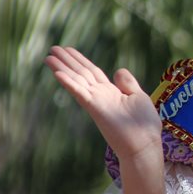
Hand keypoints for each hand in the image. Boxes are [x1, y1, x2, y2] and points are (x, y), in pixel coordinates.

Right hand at [45, 46, 160, 160]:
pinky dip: (69, 83)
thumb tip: (117, 70)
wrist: (144, 145)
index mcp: (111, 92)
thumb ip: (128, 84)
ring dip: (62, 68)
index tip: (68, 50)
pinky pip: (80, 93)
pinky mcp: (96, 108)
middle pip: (81, 74)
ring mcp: (97, 102)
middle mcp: (100, 96)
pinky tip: (57, 73)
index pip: (92, 72)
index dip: (80, 60)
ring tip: (48, 57)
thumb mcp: (139, 97)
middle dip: (67, 61)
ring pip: (77, 81)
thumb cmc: (144, 125)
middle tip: (53, 48)